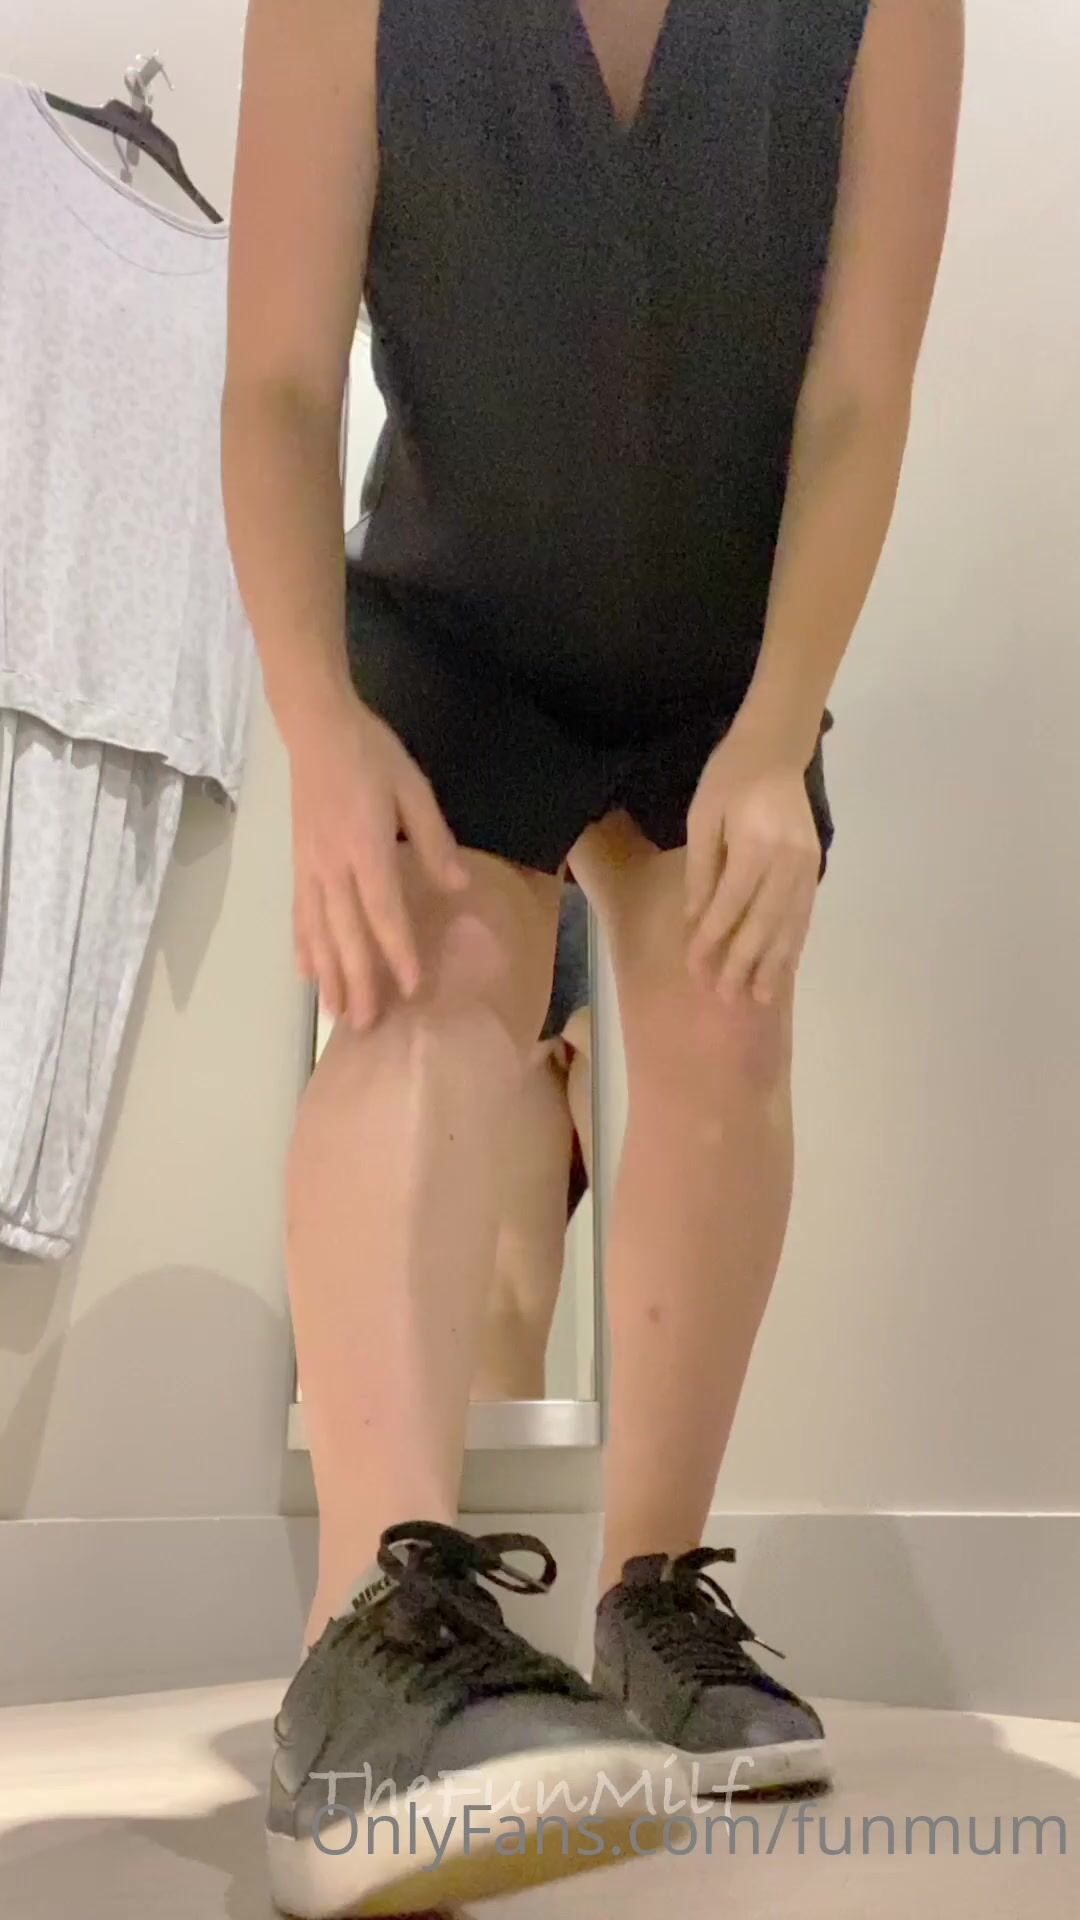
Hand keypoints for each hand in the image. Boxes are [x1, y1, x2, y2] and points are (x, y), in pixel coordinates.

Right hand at [289, 695, 467, 1030]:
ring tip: (335, 1014)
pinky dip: (303, 946)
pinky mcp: (298, 863)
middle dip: (358, 981)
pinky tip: (307, 972)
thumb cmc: (371, 755)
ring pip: (318, 932)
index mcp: (366, 847)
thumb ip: (432, 840)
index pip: (383, 911)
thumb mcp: (414, 789)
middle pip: (346, 933)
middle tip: (367, 1024)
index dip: (397, 952)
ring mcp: (310, 867)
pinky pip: (299, 914)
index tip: (410, 988)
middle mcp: (333, 866)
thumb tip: (456, 887)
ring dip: (328, 975)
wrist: (316, 728)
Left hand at [684, 724, 820, 1005]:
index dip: (711, 942)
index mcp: (756, 846)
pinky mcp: (815, 867)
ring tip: (758, 998)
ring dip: (773, 965)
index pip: (730, 906)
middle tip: (725, 999)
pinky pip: (803, 914)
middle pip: (763, 924)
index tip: (694, 970)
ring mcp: (807, 866)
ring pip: (789, 926)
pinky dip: (792, 944)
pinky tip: (782, 967)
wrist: (774, 750)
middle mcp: (787, 861)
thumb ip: (701, 872)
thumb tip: (696, 923)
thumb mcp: (702, 819)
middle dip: (741, 965)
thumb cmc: (727, 780)